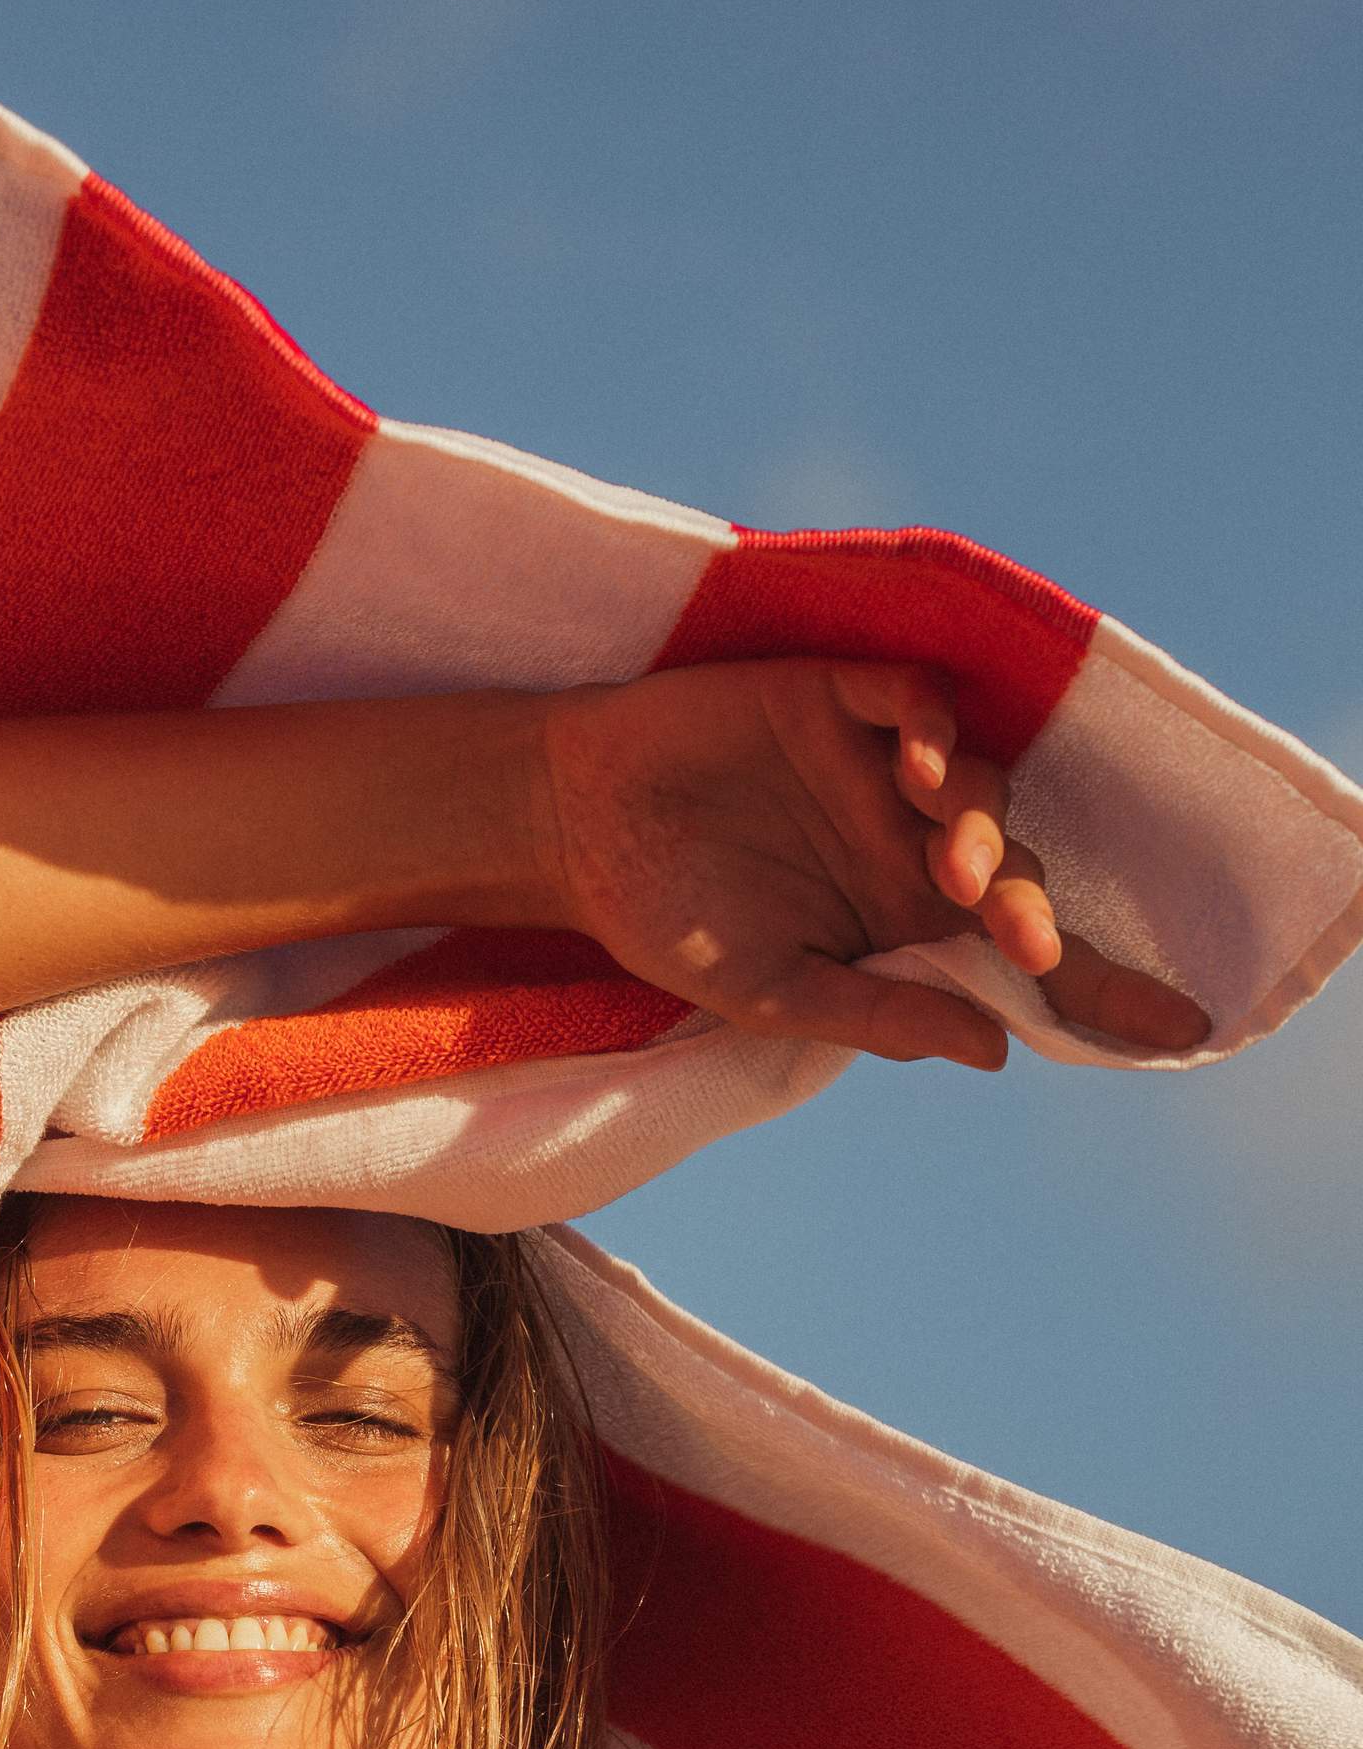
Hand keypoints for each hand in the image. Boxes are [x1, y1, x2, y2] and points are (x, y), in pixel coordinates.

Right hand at [530, 659, 1209, 1072]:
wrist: (569, 825)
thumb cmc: (663, 917)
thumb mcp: (765, 990)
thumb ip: (875, 1012)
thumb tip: (993, 1052)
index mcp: (900, 920)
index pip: (1017, 955)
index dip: (1101, 986)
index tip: (1179, 1028)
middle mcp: (905, 840)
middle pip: (1010, 870)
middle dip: (1030, 909)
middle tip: (1025, 942)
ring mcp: (874, 764)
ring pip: (974, 782)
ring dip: (981, 826)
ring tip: (951, 867)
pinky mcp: (835, 696)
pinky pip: (913, 696)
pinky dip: (930, 725)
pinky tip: (914, 764)